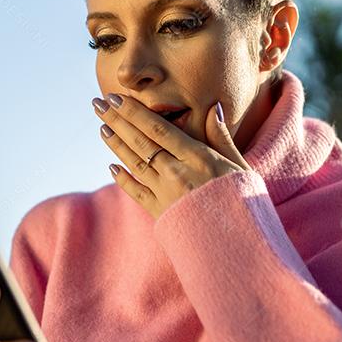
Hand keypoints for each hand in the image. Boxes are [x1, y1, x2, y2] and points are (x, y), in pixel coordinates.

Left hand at [92, 93, 252, 218]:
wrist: (237, 245)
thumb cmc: (244, 201)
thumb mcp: (239, 165)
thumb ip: (221, 137)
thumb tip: (213, 107)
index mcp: (198, 158)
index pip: (158, 128)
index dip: (134, 111)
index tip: (116, 97)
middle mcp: (177, 173)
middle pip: (140, 142)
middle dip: (117, 120)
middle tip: (98, 103)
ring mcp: (166, 193)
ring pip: (134, 163)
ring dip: (116, 144)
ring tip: (102, 128)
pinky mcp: (161, 213)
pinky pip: (136, 192)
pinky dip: (122, 179)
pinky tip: (111, 167)